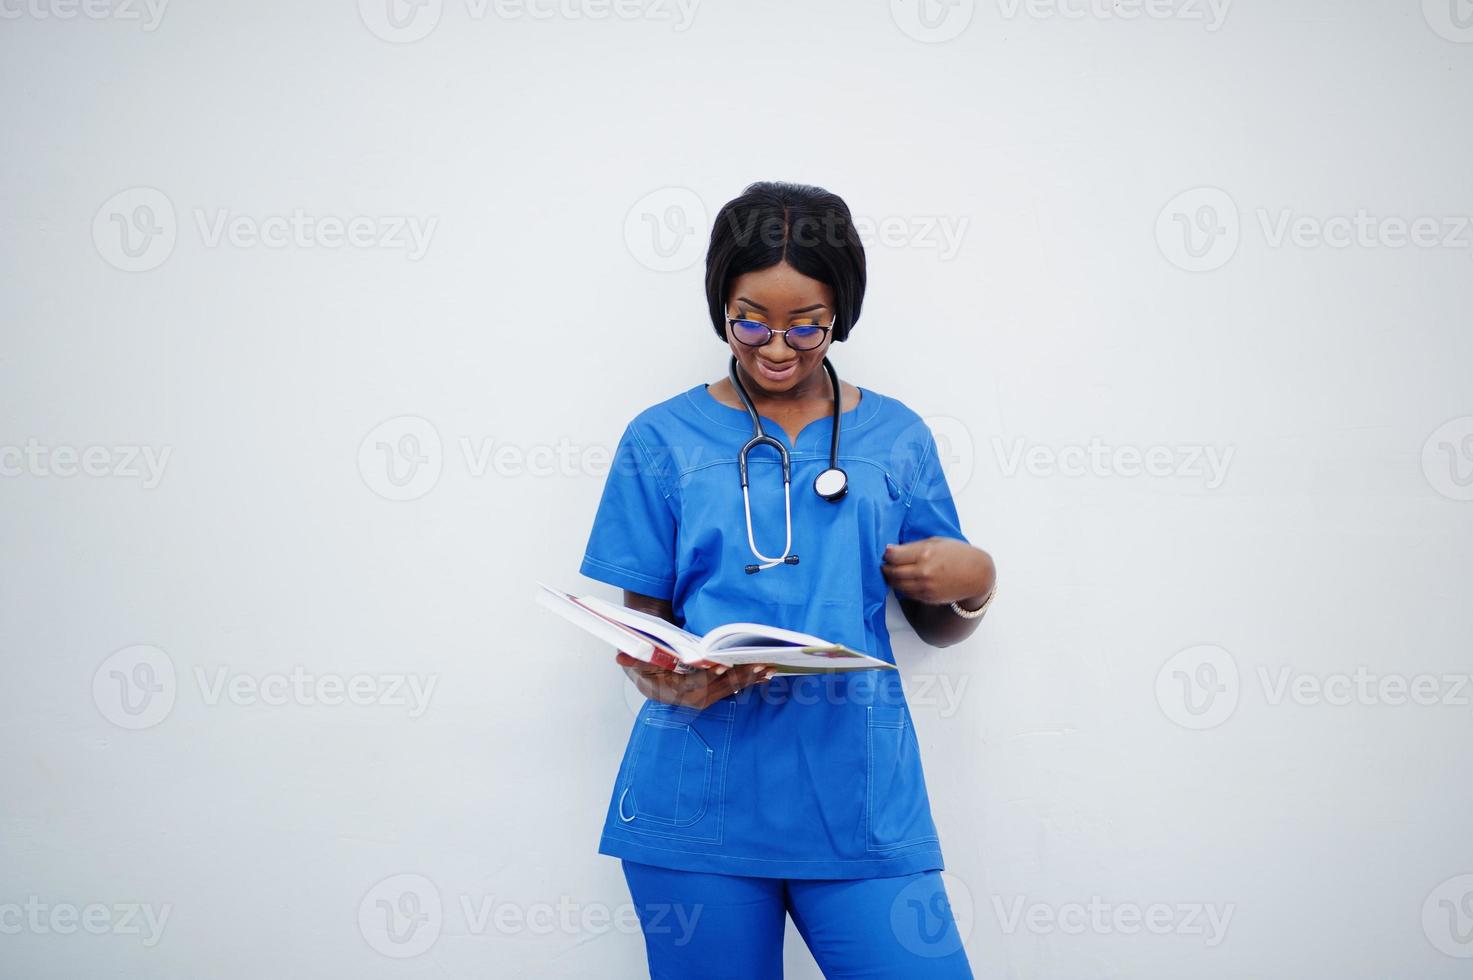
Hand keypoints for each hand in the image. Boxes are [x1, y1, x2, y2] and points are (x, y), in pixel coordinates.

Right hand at [615, 654, 775, 709]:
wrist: (644, 661)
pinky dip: (745, 682)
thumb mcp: (633, 656)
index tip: (721, 666)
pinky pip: (728, 689)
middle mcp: (683, 698)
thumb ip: (631, 657)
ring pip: (724, 691)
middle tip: (757, 665)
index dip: (705, 676)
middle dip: (736, 678)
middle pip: (714, 690)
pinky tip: (762, 676)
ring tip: (767, 670)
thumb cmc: (641, 656)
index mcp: (665, 690)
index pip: (689, 685)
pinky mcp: (706, 693)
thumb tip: (620, 656)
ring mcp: (696, 698)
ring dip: (746, 681)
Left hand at [881, 536, 993, 605]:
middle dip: (885, 567)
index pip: (893, 556)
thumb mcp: (936, 542)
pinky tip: (903, 580)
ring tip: (891, 572)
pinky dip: (902, 587)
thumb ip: (913, 546)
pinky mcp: (928, 598)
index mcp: (925, 553)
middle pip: (892, 572)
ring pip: (897, 585)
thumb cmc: (958, 553)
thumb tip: (891, 550)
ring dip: (891, 579)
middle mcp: (923, 571)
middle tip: (884, 563)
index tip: (887, 552)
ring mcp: (925, 587)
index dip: (887, 554)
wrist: (977, 574)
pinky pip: (907, 593)